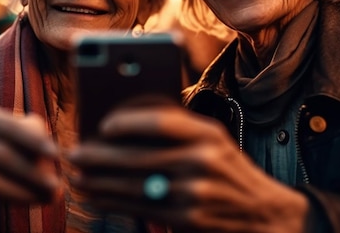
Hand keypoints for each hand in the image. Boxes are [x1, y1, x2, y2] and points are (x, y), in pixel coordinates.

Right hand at [0, 104, 59, 218]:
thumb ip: (16, 132)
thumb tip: (50, 149)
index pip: (9, 125)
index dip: (33, 139)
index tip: (56, 153)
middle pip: (3, 151)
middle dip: (34, 169)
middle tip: (58, 184)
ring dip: (25, 186)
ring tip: (49, 196)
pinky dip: (10, 194)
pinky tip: (28, 200)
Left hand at [68, 104, 307, 232]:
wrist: (264, 216)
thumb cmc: (229, 172)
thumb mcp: (214, 142)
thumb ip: (177, 130)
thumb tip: (122, 123)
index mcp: (209, 134)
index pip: (163, 121)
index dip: (129, 122)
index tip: (103, 125)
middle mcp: (204, 161)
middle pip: (140, 156)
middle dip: (100, 156)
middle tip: (74, 153)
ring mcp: (195, 193)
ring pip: (134, 184)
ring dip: (99, 181)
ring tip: (77, 176)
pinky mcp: (188, 219)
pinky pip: (141, 208)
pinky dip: (114, 201)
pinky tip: (97, 196)